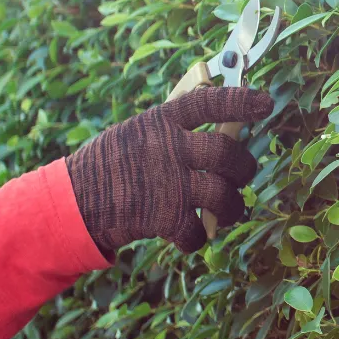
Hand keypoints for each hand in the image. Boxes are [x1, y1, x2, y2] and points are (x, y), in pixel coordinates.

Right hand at [66, 87, 274, 253]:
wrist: (73, 201)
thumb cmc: (113, 162)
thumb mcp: (139, 131)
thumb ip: (177, 128)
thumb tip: (227, 121)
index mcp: (162, 120)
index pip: (207, 102)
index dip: (240, 100)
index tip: (266, 102)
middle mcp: (167, 148)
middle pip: (226, 152)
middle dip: (244, 166)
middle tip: (243, 173)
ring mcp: (166, 183)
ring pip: (222, 194)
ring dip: (233, 206)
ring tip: (230, 209)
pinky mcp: (161, 217)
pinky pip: (198, 231)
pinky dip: (200, 238)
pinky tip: (192, 234)